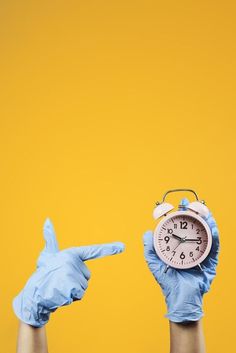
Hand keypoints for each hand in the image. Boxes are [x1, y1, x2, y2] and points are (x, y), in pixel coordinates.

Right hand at [13, 219, 124, 327]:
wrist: (33, 292)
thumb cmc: (43, 271)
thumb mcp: (48, 253)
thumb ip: (50, 237)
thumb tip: (47, 220)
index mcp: (72, 253)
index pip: (94, 250)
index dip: (109, 248)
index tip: (123, 246)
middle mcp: (72, 262)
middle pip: (87, 277)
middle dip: (76, 282)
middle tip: (61, 280)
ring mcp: (71, 275)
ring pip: (83, 287)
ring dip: (73, 291)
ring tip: (59, 287)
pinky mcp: (69, 289)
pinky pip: (78, 295)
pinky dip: (70, 298)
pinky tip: (59, 294)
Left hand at [143, 198, 218, 322]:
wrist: (180, 300)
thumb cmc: (168, 282)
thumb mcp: (155, 263)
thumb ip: (149, 248)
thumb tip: (147, 232)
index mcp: (180, 247)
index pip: (182, 227)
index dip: (181, 216)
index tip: (179, 205)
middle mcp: (192, 249)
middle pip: (196, 228)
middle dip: (196, 215)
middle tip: (193, 204)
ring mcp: (202, 255)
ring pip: (207, 235)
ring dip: (207, 222)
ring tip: (204, 211)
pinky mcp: (210, 263)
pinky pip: (214, 248)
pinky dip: (214, 237)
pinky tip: (212, 228)